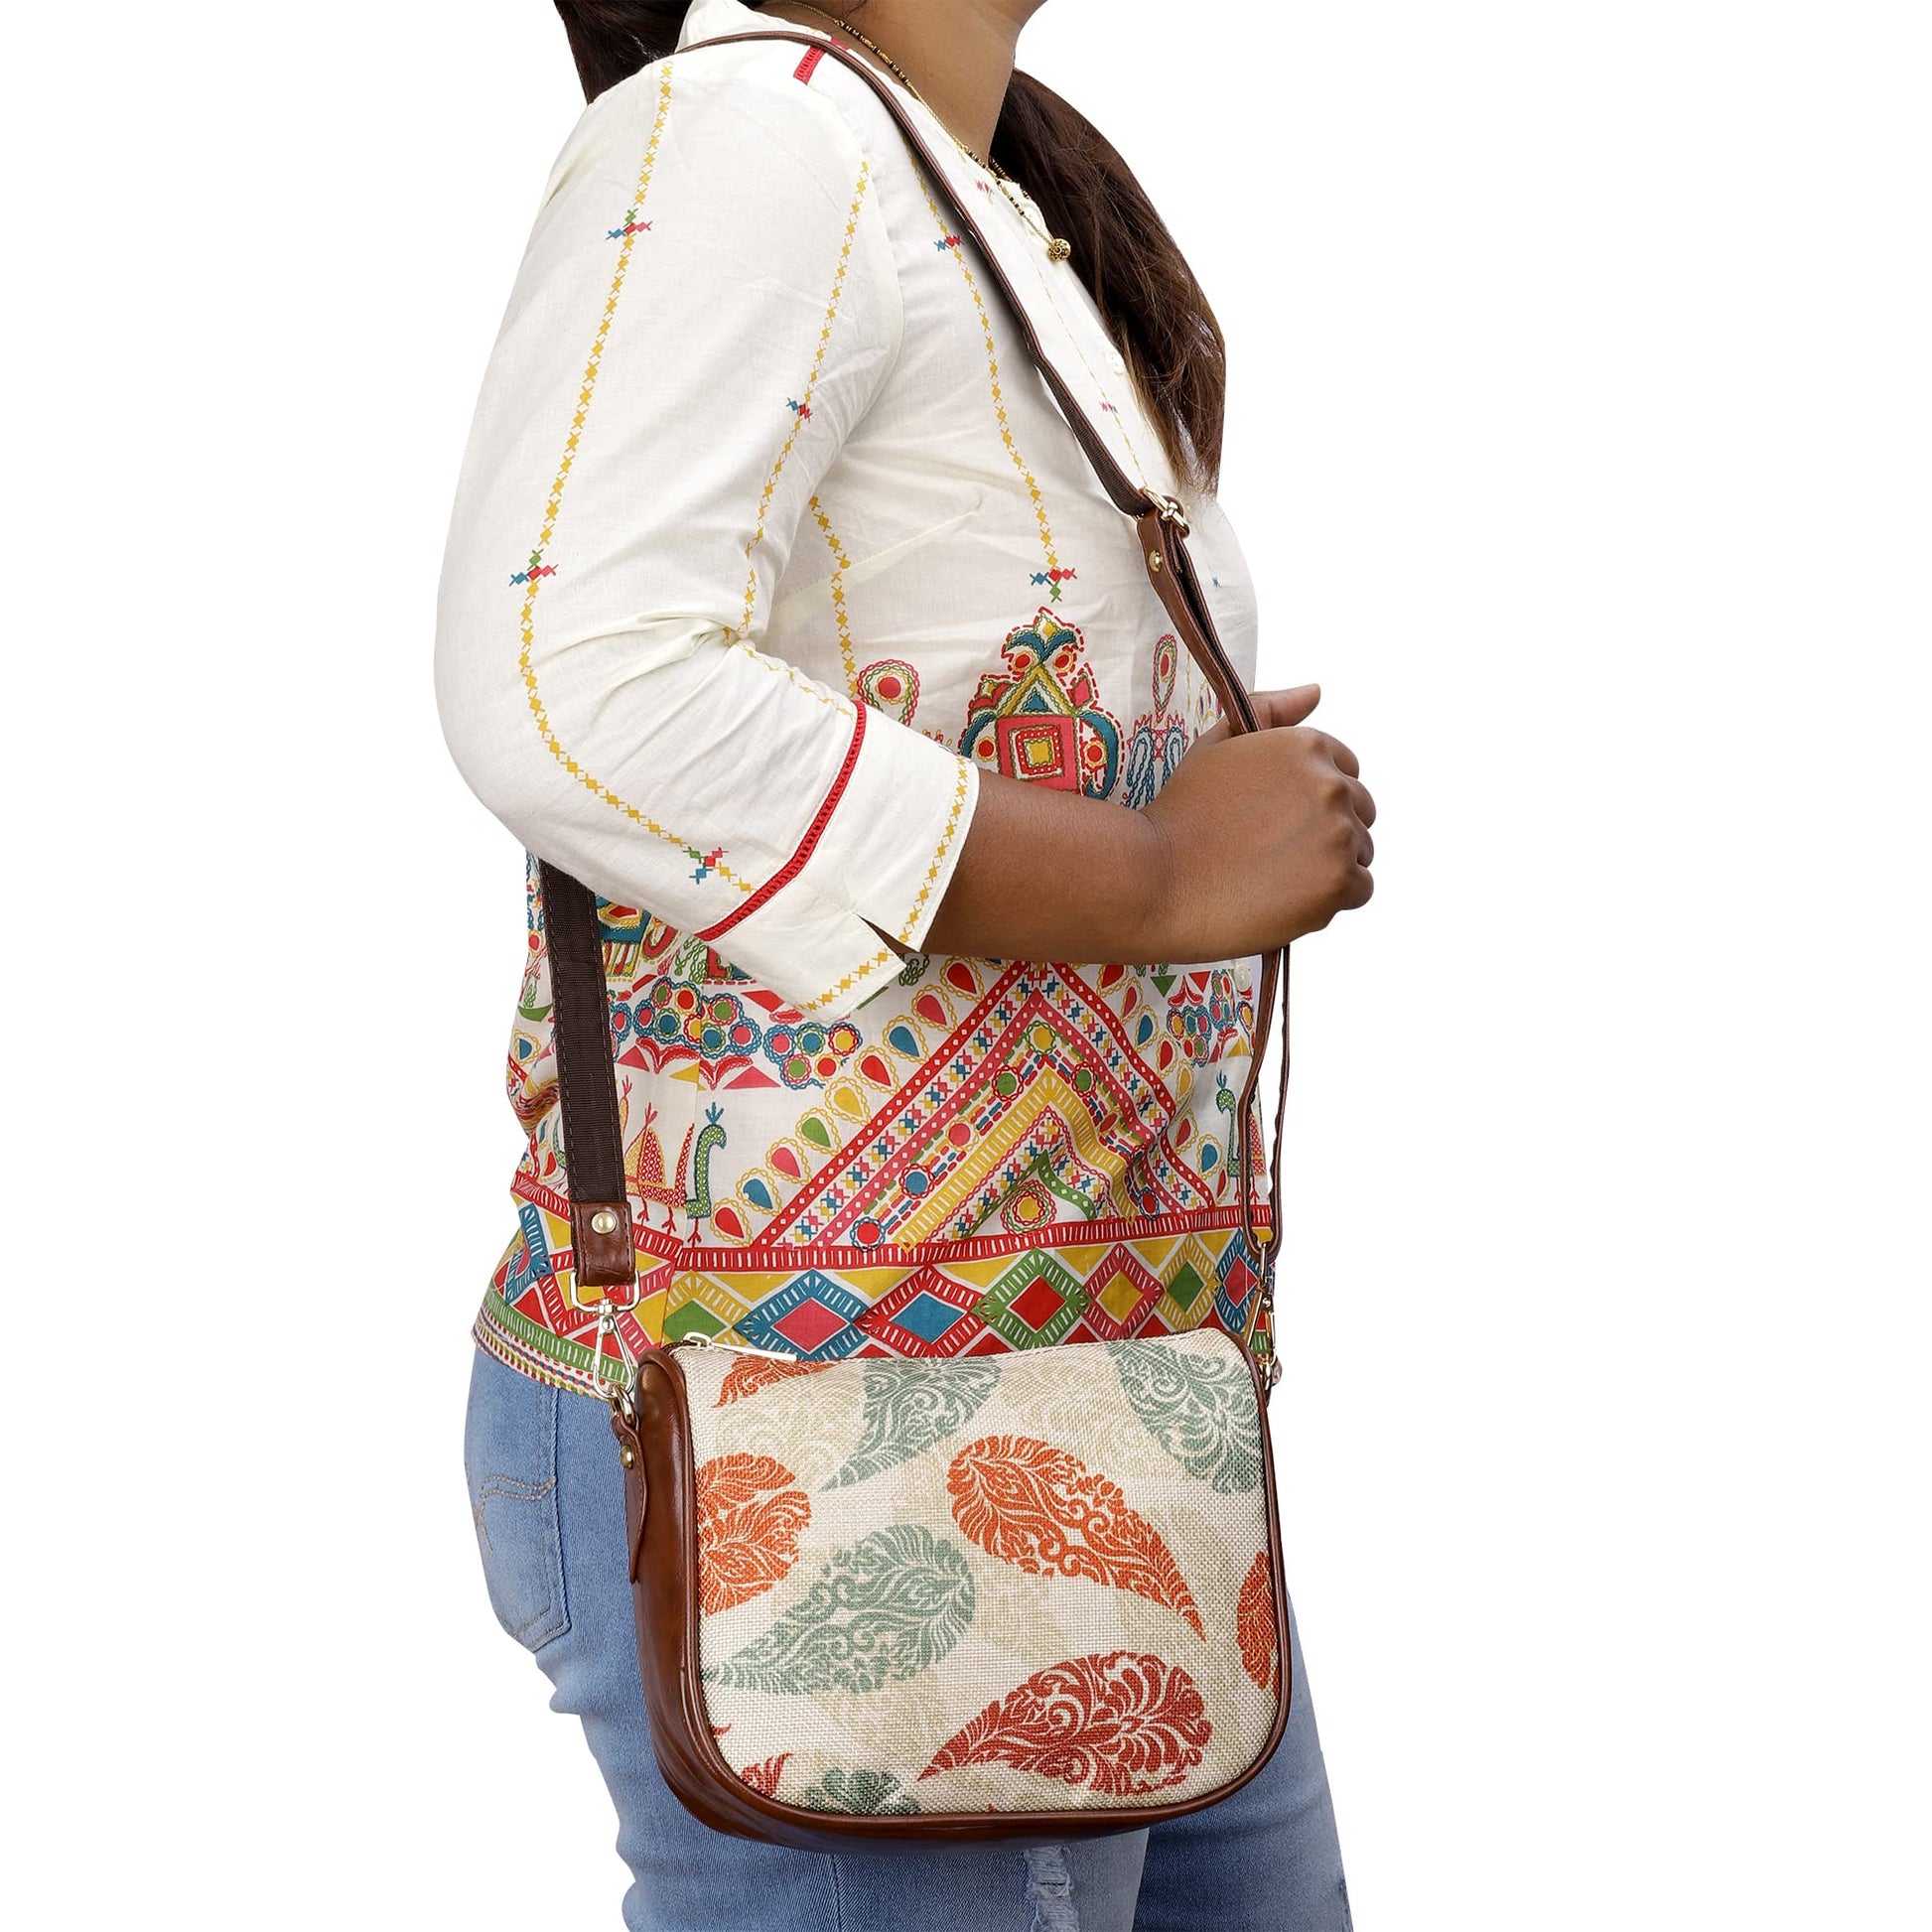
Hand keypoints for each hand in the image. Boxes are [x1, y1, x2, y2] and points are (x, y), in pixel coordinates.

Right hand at [1138, 684, 1374, 956]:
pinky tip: (1285, 899)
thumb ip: (1268, 710)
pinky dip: (1330, 900)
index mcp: (1306, 745)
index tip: (1280, 821)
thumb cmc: (1179, 815)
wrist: (1155, 878)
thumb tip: (1315, 691)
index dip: (1313, 799)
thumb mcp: (1216, 745)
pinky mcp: (1338, 883)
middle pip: (1360, 811)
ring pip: (1361, 852)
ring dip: (1329, 866)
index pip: (1346, 771)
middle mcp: (1331, 784)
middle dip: (1326, 831)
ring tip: (1275, 878)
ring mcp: (1339, 834)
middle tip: (1273, 854)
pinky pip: (1360, 889)